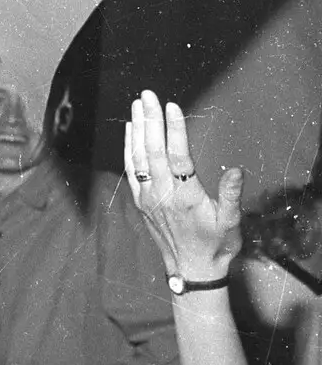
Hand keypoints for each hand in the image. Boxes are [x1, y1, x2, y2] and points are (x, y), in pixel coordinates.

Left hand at [125, 90, 241, 279]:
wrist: (191, 269)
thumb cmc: (215, 245)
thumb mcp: (230, 222)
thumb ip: (230, 196)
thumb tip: (235, 171)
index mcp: (186, 197)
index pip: (177, 157)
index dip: (174, 131)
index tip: (172, 106)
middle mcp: (162, 195)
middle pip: (153, 151)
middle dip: (150, 120)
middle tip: (148, 94)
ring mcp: (148, 197)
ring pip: (138, 157)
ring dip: (137, 129)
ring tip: (137, 104)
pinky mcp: (141, 200)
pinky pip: (131, 169)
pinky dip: (129, 147)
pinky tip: (130, 130)